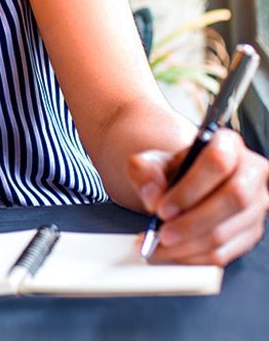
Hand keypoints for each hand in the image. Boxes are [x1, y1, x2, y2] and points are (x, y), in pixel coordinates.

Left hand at [128, 130, 268, 265]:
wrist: (186, 184)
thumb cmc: (174, 171)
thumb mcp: (154, 162)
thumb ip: (146, 173)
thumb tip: (152, 197)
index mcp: (228, 143)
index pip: (218, 161)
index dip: (190, 188)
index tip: (162, 208)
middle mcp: (250, 171)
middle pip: (233, 198)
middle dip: (192, 222)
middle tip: (162, 234)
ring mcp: (256, 204)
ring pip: (227, 231)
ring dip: (189, 245)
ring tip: (161, 246)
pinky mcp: (251, 233)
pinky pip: (225, 253)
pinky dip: (195, 258)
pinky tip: (174, 253)